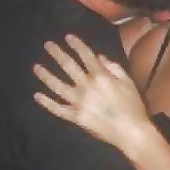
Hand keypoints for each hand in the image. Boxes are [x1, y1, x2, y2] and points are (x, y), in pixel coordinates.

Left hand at [33, 35, 150, 154]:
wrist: (130, 132)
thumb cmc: (133, 107)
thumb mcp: (128, 82)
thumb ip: (114, 67)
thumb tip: (99, 57)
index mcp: (101, 76)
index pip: (85, 56)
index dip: (76, 45)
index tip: (67, 37)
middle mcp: (86, 86)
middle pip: (68, 66)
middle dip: (57, 54)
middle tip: (47, 45)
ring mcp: (78, 102)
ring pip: (57, 86)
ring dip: (45, 75)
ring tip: (36, 67)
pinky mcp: (75, 117)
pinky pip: (57, 109)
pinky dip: (46, 103)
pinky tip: (37, 95)